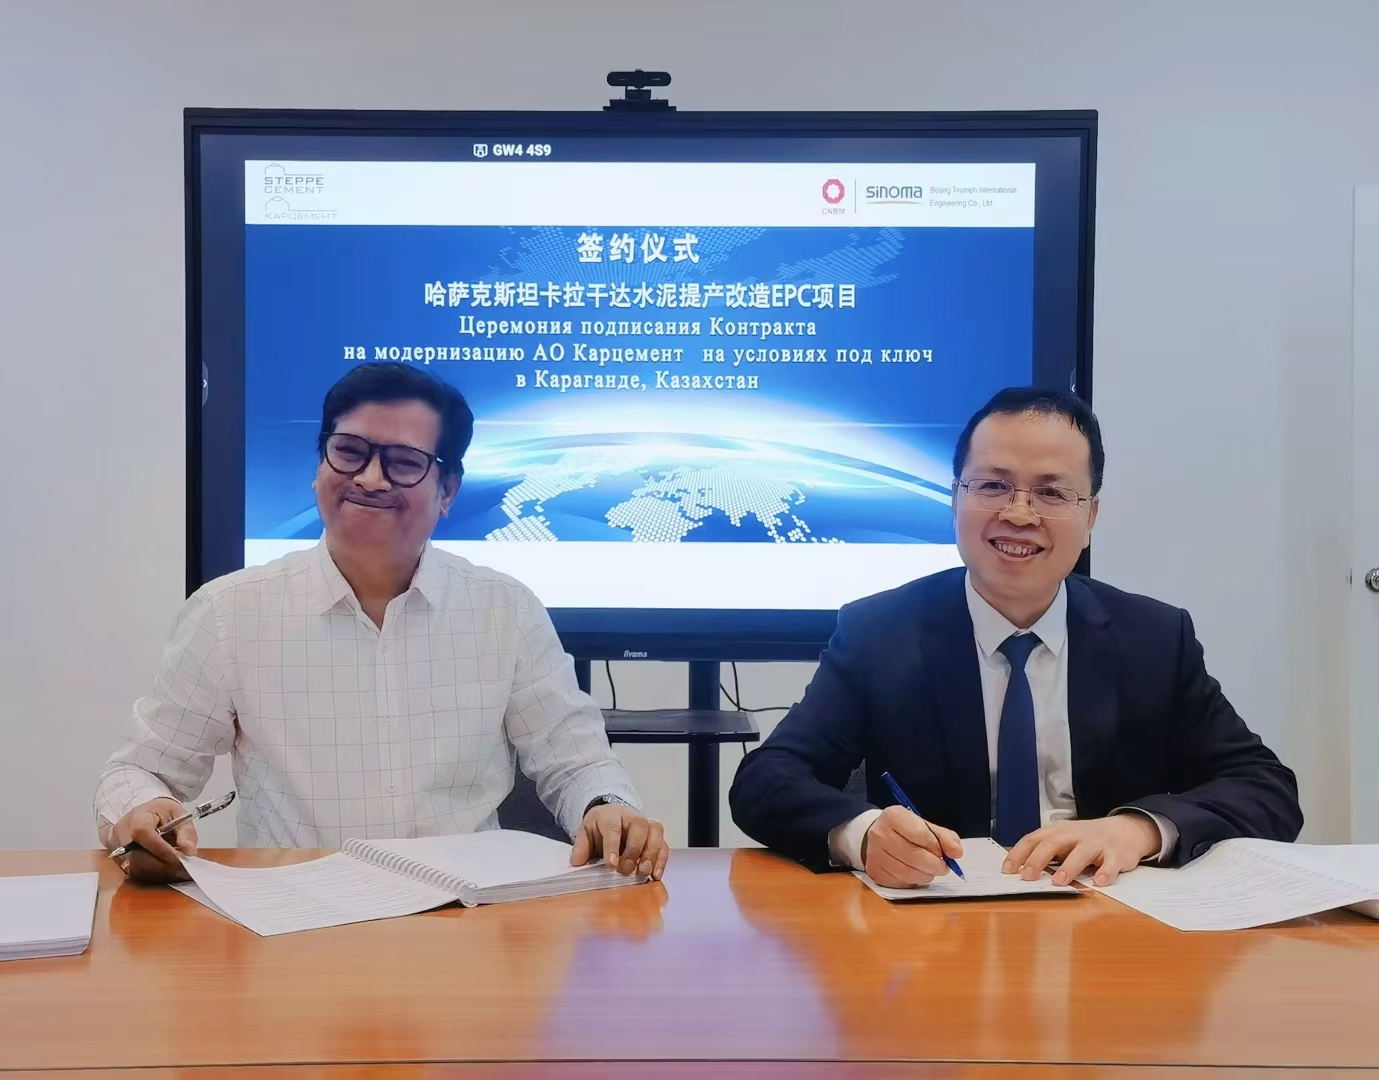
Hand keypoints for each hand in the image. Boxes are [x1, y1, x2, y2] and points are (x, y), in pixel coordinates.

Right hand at [107, 798, 197, 883]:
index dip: (164, 850)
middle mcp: (121, 834)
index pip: (145, 835)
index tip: (182, 859)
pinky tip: (168, 872)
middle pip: (138, 857)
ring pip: (136, 868)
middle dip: (163, 866)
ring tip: (178, 872)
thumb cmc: (160, 812)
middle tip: (184, 870)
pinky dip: (153, 875)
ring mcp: (117, 850)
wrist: (143, 815)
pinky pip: (134, 873)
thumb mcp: (179, 814)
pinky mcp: (119, 861)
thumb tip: (189, 851)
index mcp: (136, 818)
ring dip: (159, 873)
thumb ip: (186, 832)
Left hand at [571, 803, 668, 880]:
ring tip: (643, 873)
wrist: (612, 817)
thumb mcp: (586, 832)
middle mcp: (632, 817)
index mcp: (611, 814)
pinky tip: (655, 875)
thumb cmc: (600, 826)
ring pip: (656, 833)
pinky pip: (664, 845)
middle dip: (634, 851)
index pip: (613, 827)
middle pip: (640, 827)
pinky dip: (662, 861)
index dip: (613, 846)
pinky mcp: (656, 837)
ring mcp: (647, 825)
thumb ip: (581, 847)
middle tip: (625, 871)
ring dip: (651, 855)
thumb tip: (577, 862)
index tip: (611, 864)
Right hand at [861, 805, 963, 888]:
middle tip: (943, 866)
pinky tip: (915, 873)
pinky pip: (901, 882)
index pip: (921, 834)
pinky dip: (914, 881)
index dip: (937, 846)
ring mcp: (875, 854)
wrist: (878, 837)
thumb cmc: (905, 831)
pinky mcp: (875, 872)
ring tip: (930, 870)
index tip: (943, 852)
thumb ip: (945, 837)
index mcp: (893, 816)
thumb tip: (956, 853)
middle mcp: (880, 834)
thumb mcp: (925, 826)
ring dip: (926, 875)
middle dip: (935, 865)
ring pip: (909, 873)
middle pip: (915, 856)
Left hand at [1002, 814, 1159, 886]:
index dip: (1019, 853)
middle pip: (1053, 844)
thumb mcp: (1064, 839)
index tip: (1007, 870)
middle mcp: (1075, 835)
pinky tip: (1098, 883)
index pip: (1034, 839)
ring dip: (1069, 867)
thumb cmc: (1087, 839)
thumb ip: (1045, 852)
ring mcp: (1097, 844)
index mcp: (1058, 831)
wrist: (1125, 830)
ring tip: (1058, 881)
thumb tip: (1019, 870)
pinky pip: (1111, 864)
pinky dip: (1105, 873)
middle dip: (1038, 859)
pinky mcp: (1117, 855)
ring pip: (1081, 853)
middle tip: (1027, 876)